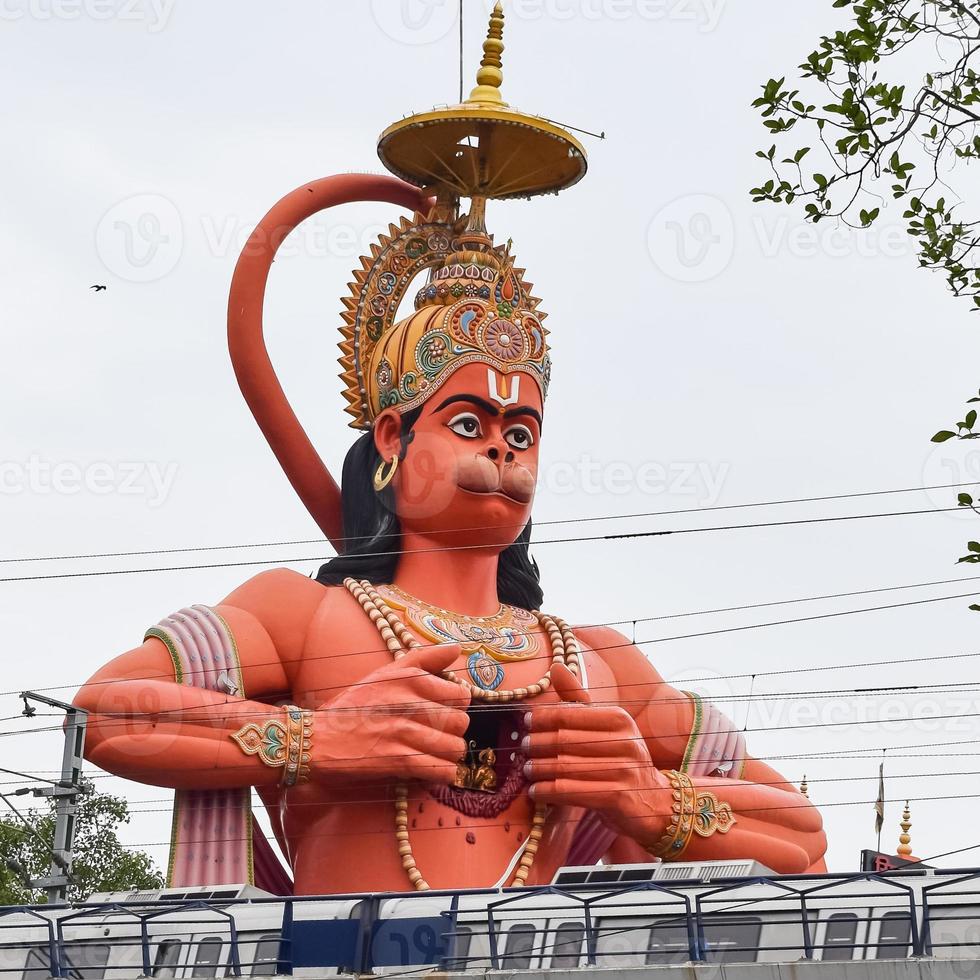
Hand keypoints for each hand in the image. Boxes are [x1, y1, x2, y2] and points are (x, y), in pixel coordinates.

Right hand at [312, 644, 469, 786]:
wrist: (316, 739)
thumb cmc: (352, 707)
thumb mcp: (384, 673)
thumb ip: (423, 659)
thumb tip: (456, 647)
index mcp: (409, 678)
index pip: (461, 695)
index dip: (455, 708)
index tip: (441, 714)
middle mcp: (409, 701)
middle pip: (461, 722)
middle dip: (452, 733)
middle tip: (435, 737)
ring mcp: (403, 731)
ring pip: (454, 748)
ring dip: (447, 756)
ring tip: (432, 755)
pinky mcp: (397, 760)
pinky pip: (440, 770)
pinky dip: (441, 774)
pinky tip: (429, 771)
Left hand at [523, 664, 670, 841]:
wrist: (656, 802)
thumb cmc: (623, 760)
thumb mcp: (607, 727)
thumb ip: (579, 700)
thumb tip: (555, 667)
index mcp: (620, 719)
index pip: (571, 714)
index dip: (544, 717)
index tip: (526, 721)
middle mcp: (625, 742)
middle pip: (565, 740)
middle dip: (538, 744)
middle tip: (522, 748)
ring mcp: (624, 771)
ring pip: (566, 767)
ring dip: (539, 769)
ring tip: (526, 770)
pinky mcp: (619, 798)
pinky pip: (573, 792)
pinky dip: (549, 792)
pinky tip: (536, 792)